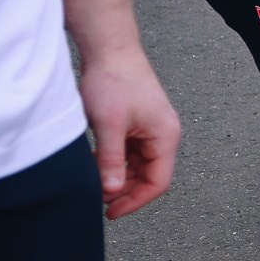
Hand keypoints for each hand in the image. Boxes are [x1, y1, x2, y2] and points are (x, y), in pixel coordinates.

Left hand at [79, 49, 180, 219]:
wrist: (110, 49)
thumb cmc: (114, 80)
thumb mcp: (109, 125)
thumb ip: (110, 161)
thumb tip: (111, 192)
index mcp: (165, 137)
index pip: (158, 182)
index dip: (135, 201)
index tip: (110, 212)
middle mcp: (163, 135)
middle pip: (149, 176)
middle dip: (125, 191)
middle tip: (98, 200)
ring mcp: (151, 129)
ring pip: (137, 166)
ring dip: (117, 177)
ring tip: (94, 182)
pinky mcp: (138, 123)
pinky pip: (130, 153)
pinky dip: (114, 162)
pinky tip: (94, 163)